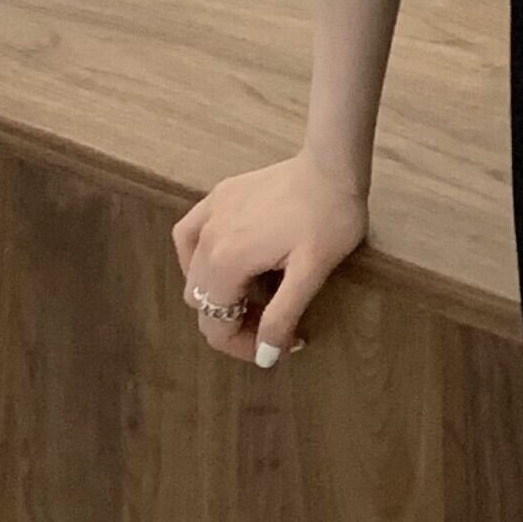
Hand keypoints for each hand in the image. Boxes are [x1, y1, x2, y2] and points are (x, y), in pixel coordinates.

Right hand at [169, 149, 368, 368]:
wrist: (333, 164)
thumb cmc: (329, 217)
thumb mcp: (311, 272)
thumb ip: (282, 316)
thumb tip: (265, 357)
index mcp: (226, 261)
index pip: (217, 326)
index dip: (245, 347)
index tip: (282, 345)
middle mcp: (206, 239)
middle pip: (203, 303)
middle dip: (235, 323)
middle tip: (275, 323)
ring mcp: (209, 214)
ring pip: (192, 273)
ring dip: (218, 294)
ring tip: (255, 297)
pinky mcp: (217, 196)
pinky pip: (190, 236)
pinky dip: (198, 257)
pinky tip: (222, 261)